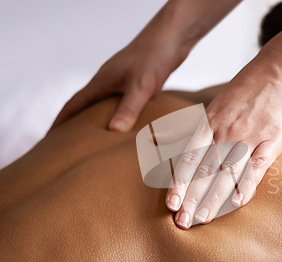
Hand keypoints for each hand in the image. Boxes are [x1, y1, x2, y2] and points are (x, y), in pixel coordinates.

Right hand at [50, 34, 187, 131]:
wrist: (172, 37)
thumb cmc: (154, 56)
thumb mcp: (141, 85)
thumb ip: (128, 108)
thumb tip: (113, 131)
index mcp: (101, 82)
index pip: (74, 105)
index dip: (61, 122)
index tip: (50, 139)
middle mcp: (108, 81)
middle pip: (85, 106)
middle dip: (74, 125)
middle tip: (67, 145)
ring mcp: (122, 81)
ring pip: (103, 105)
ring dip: (96, 120)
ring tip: (94, 140)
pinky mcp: (136, 82)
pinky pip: (121, 102)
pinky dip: (118, 115)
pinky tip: (126, 124)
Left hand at [166, 61, 281, 228]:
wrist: (276, 72)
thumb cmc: (241, 93)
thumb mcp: (209, 106)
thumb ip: (183, 127)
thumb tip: (152, 138)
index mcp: (209, 123)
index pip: (190, 157)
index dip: (179, 182)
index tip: (171, 204)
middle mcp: (226, 130)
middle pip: (205, 169)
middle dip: (192, 197)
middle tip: (182, 222)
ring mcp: (249, 135)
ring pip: (228, 171)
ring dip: (215, 197)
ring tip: (203, 218)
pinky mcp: (272, 139)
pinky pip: (258, 165)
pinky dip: (248, 183)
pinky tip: (238, 202)